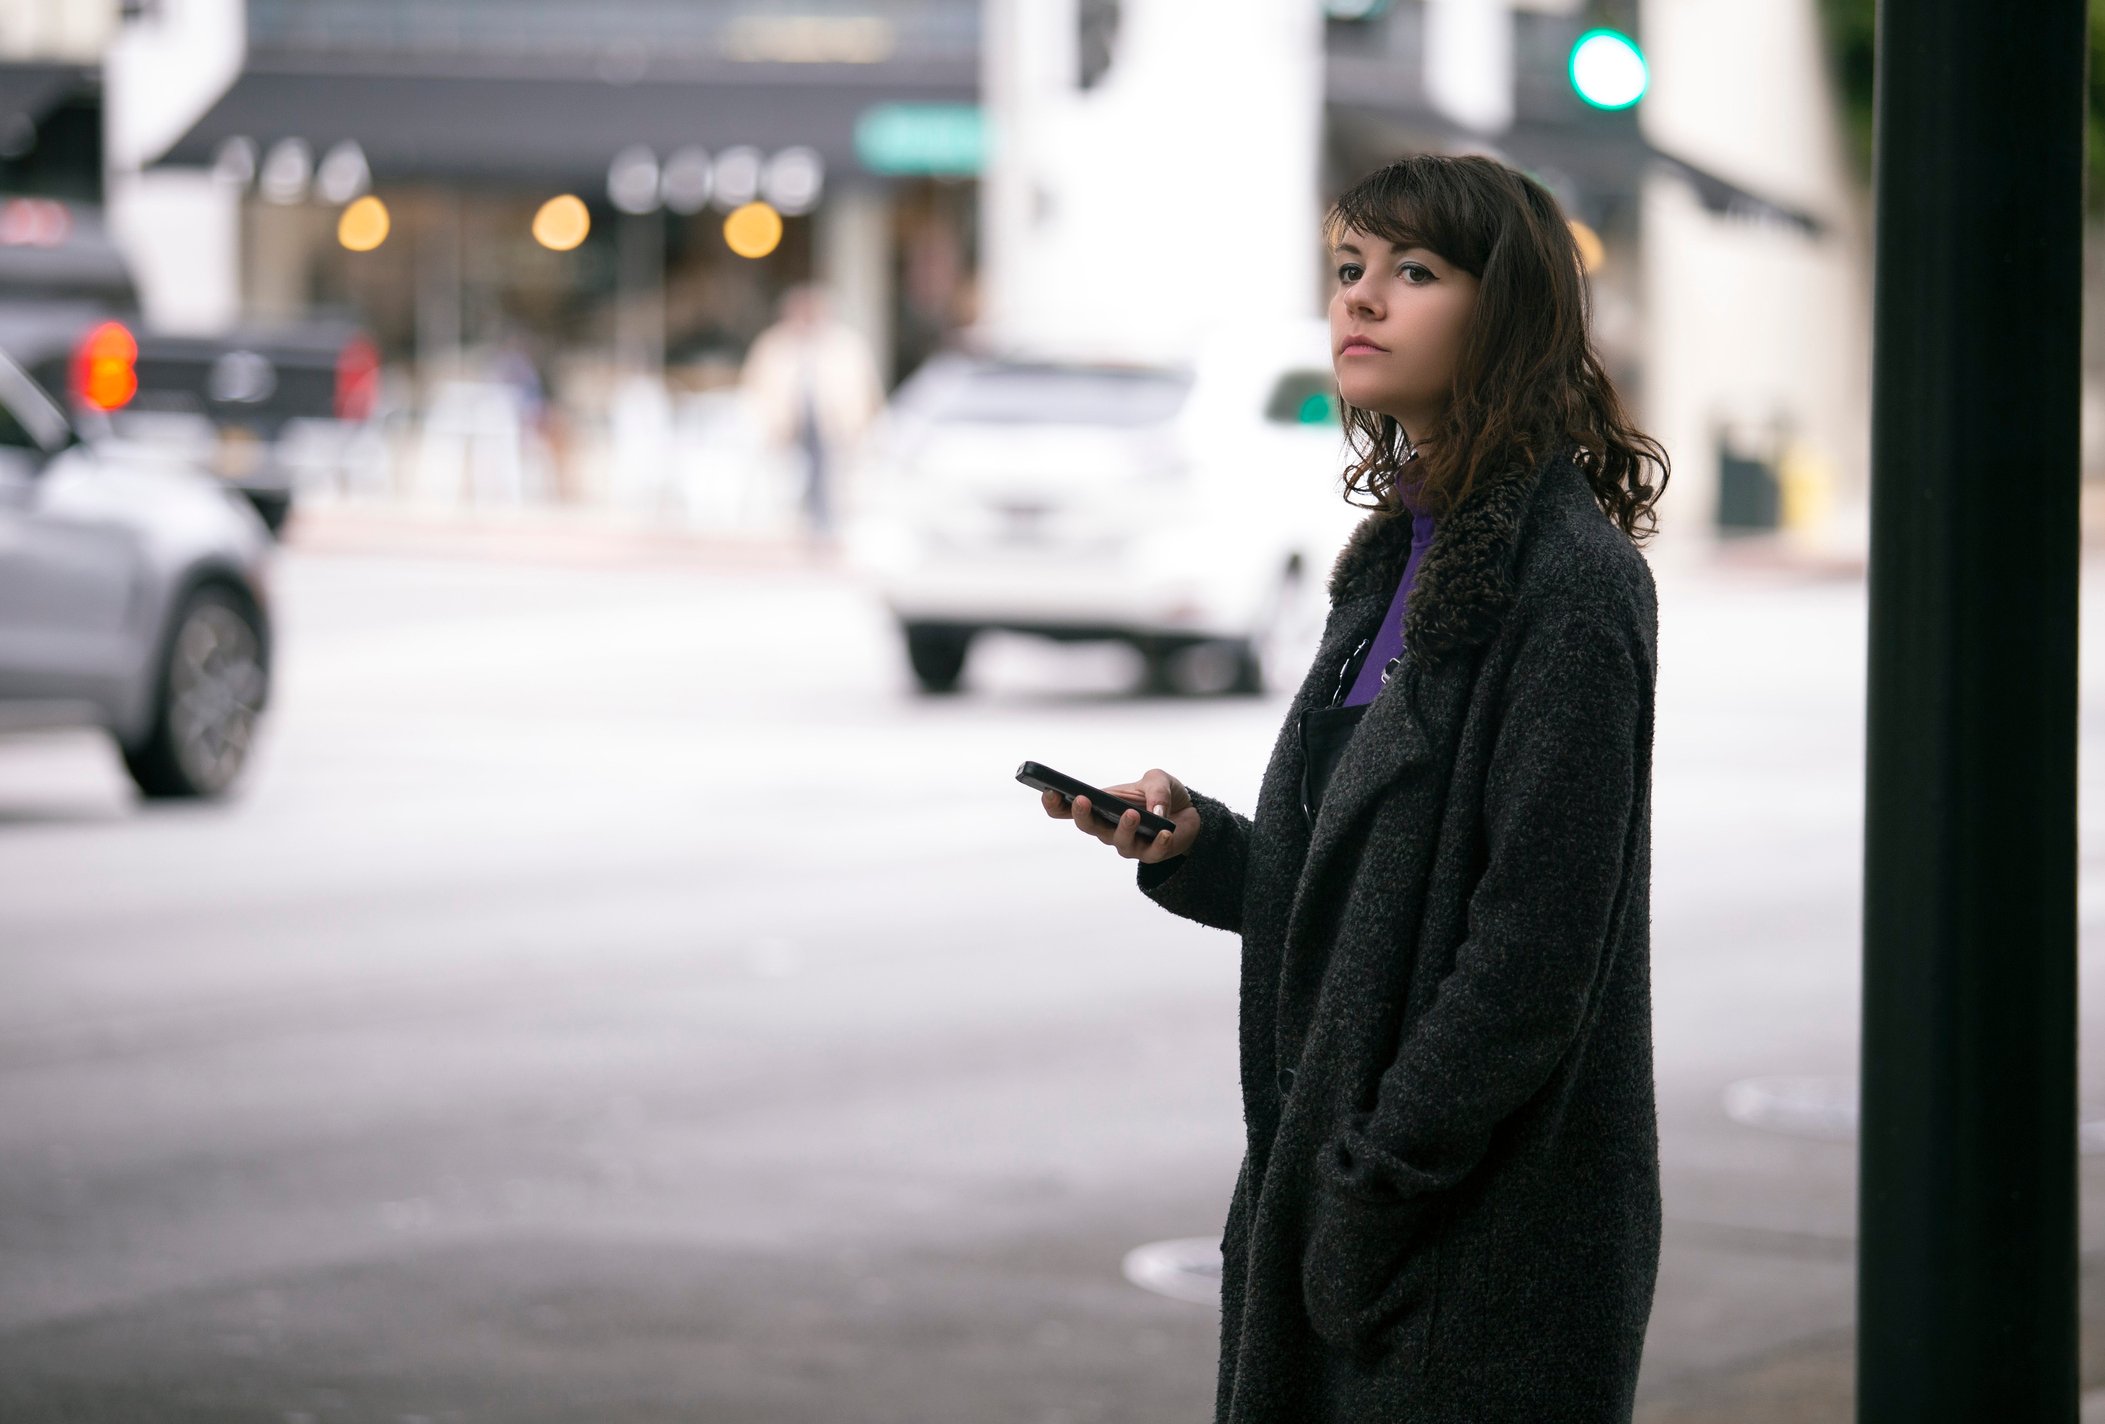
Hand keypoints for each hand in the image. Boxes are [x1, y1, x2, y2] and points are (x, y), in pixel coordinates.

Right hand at [1041, 767, 1200, 863]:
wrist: (1187, 812)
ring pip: (1119, 842)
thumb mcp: (1157, 779)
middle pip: (1088, 827)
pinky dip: (1159, 843)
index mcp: (1100, 807)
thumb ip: (1155, 788)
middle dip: (1082, 815)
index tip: (1049, 792)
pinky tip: (1165, 832)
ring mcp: (1128, 844)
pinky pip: (1153, 852)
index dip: (1054, 804)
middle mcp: (1108, 828)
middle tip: (1081, 801)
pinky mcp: (1152, 854)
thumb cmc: (1160, 794)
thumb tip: (1155, 810)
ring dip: (1124, 828)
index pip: (1068, 810)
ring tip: (1131, 815)